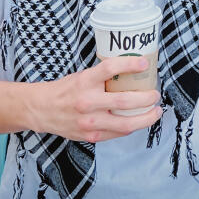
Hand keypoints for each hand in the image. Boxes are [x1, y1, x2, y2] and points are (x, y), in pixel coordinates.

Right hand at [33, 56, 161, 142]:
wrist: (43, 110)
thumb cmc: (65, 90)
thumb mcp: (82, 76)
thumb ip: (103, 77)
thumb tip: (130, 72)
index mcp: (85, 81)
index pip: (110, 68)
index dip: (130, 64)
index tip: (144, 63)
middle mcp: (87, 102)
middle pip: (124, 101)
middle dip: (146, 98)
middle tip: (155, 94)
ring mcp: (90, 122)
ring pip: (125, 124)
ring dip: (146, 118)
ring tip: (155, 111)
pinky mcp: (91, 136)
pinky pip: (117, 134)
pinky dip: (131, 127)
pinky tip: (139, 122)